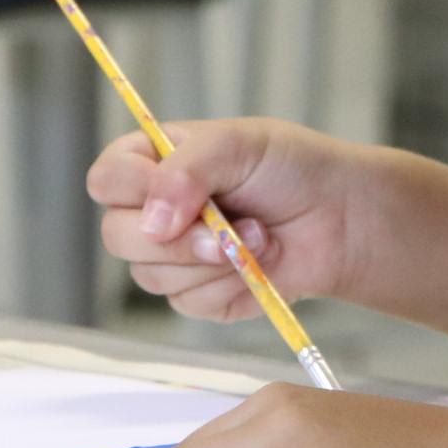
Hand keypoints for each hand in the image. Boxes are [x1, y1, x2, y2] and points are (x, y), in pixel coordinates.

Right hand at [87, 117, 379, 319]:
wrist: (341, 218)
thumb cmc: (292, 168)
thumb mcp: (239, 143)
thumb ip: (187, 169)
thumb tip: (152, 221)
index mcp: (153, 161)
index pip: (106, 179)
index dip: (133, 189)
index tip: (181, 193)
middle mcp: (153, 210)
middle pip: (116, 237)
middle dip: (178, 238)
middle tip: (226, 227)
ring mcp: (172, 256)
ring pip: (151, 277)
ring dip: (213, 260)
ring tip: (258, 234)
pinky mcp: (197, 295)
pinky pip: (189, 304)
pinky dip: (229, 285)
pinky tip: (259, 263)